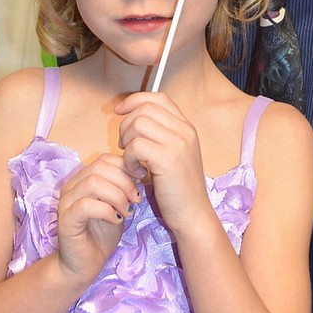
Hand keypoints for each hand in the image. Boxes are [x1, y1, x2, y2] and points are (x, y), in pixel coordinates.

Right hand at [56, 154, 141, 289]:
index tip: (141, 180)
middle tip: (136, 199)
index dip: (126, 166)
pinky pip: (86, 205)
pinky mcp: (66, 220)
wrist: (84, 265)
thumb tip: (140, 171)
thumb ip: (124, 188)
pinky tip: (116, 220)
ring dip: (117, 195)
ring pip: (93, 183)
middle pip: (99, 167)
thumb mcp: (118, 206)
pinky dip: (107, 210)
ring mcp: (66, 202)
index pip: (104, 159)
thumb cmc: (102, 235)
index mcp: (83, 180)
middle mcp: (72, 187)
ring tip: (127, 210)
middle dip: (124, 181)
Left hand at [115, 93, 210, 231]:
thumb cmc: (178, 188)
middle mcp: (185, 131)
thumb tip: (133, 116)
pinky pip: (136, 145)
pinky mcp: (168, 159)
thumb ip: (161, 134)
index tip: (119, 112)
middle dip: (126, 124)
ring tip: (132, 160)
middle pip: (145, 108)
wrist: (193, 214)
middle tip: (125, 146)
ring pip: (138, 123)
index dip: (135, 100)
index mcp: (187, 127)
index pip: (158, 98)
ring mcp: (178, 144)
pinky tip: (136, 172)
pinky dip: (129, 158)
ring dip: (127, 141)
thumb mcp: (174, 154)